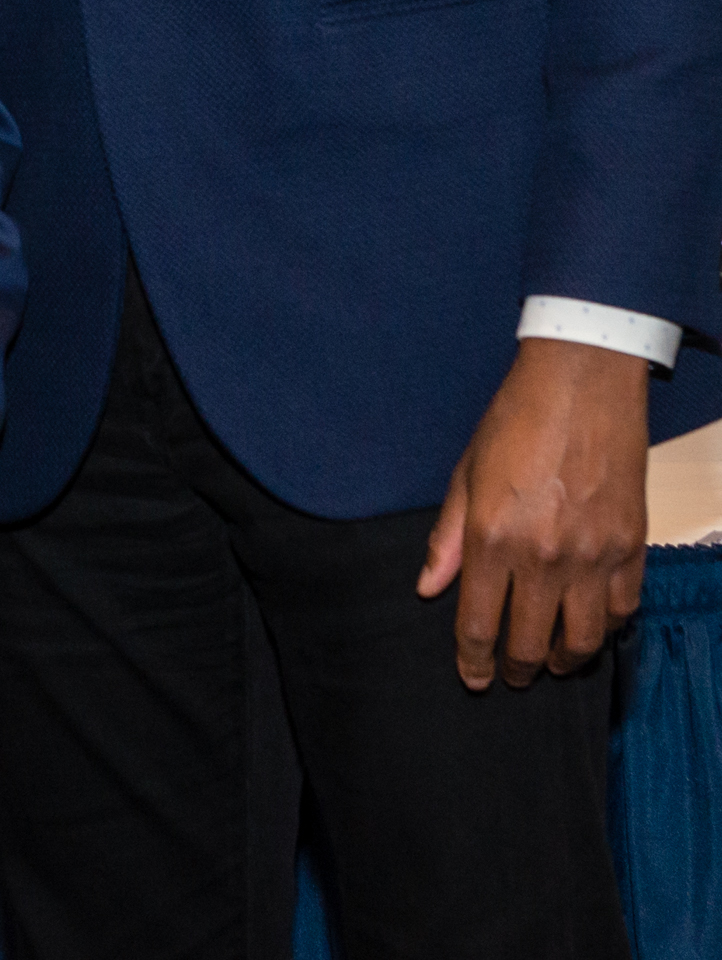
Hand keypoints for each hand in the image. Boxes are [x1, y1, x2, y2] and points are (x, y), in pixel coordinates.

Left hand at [417, 336, 648, 689]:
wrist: (581, 382)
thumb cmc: (516, 419)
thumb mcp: (466, 472)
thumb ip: (448, 537)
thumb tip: (428, 588)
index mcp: (493, 538)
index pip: (479, 624)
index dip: (473, 661)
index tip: (473, 678)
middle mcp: (544, 557)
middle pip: (531, 644)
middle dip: (517, 669)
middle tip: (512, 673)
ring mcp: (593, 556)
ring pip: (583, 641)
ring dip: (565, 661)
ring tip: (553, 661)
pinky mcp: (631, 547)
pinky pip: (623, 610)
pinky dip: (607, 627)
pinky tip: (592, 624)